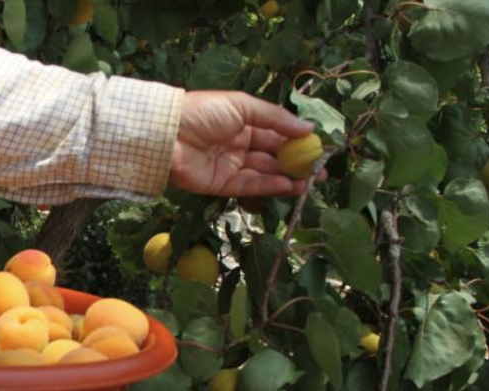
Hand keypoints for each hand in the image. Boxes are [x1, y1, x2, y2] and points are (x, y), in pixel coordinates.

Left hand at [169, 90, 318, 197]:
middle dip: (297, 164)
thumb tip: (308, 128)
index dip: (297, 141)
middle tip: (320, 172)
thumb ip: (275, 118)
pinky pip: (250, 186)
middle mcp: (238, 144)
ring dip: (288, 178)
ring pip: (265, 173)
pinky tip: (290, 186)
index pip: (275, 133)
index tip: (318, 148)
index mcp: (242, 122)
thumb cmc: (204, 112)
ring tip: (311, 182)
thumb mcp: (243, 106)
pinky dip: (270, 187)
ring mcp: (230, 165)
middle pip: (273, 156)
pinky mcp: (221, 185)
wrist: (168, 134)